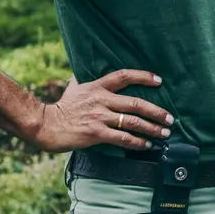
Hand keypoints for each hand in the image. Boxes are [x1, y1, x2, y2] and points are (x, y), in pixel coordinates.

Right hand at [31, 69, 170, 151]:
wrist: (44, 125)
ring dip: (152, 128)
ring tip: (164, 133)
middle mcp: (101, 100)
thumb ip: (83, 79)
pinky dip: (138, 142)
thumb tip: (83, 68)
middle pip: (136, 103)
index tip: (159, 81)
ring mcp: (99, 116)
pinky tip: (146, 145)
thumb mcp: (73, 87)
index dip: (143, 76)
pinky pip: (123, 138)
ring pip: (133, 122)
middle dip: (157, 112)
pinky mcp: (96, 133)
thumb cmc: (60, 107)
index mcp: (97, 87)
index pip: (124, 76)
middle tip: (170, 119)